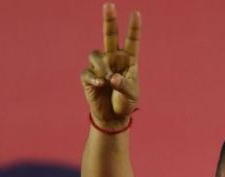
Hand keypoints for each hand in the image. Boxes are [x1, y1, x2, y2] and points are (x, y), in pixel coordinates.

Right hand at [81, 3, 140, 127]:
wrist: (113, 117)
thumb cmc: (125, 103)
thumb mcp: (132, 96)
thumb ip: (125, 86)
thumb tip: (112, 77)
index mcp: (128, 61)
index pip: (131, 41)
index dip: (133, 28)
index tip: (136, 14)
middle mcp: (113, 59)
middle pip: (109, 35)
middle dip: (109, 20)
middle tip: (109, 5)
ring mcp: (100, 66)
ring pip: (95, 54)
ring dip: (101, 66)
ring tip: (108, 79)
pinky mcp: (88, 76)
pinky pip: (88, 71)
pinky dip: (94, 78)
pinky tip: (101, 84)